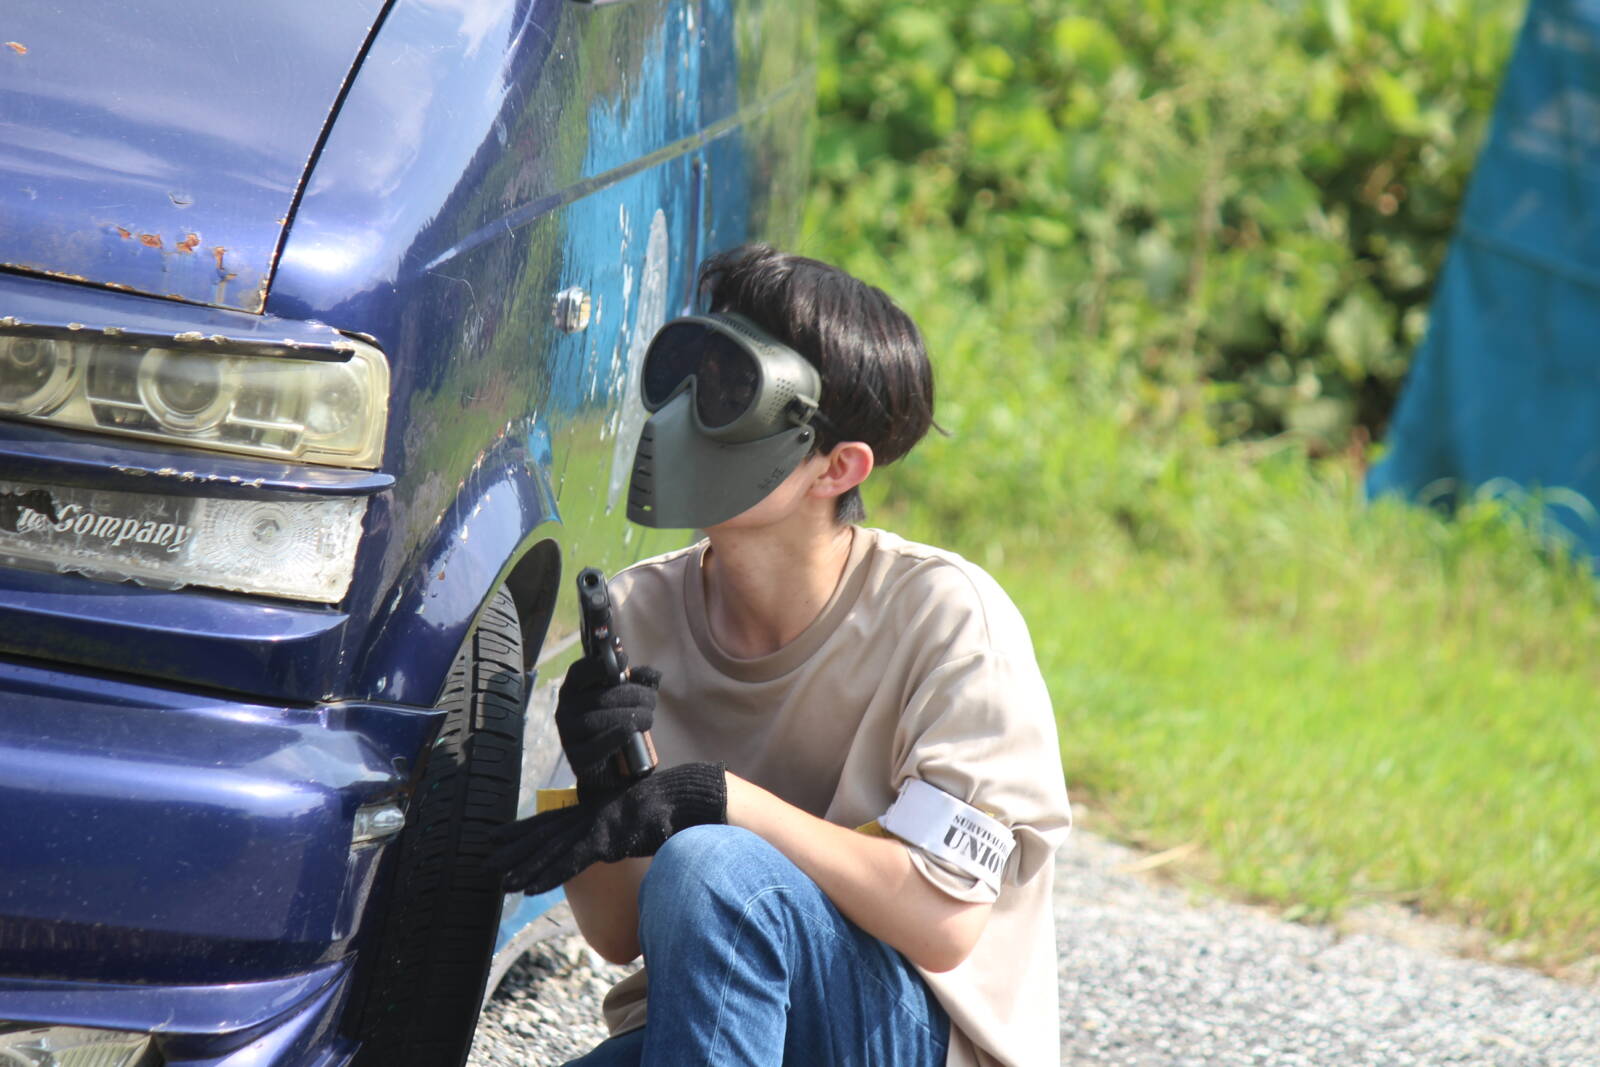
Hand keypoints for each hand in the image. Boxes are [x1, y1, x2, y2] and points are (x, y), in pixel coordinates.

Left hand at [489, 762, 726, 893]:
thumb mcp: (637, 818)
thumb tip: (612, 843)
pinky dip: (547, 875)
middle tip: (482, 862)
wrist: (690, 797)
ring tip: (499, 882)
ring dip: (522, 867)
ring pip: (551, 850)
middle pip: (543, 833)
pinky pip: (571, 862)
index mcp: (594, 809)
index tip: (496, 837)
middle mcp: (590, 815)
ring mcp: (597, 826)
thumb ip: (619, 829)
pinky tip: (528, 887)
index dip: (522, 829)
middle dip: (512, 849)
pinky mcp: (607, 840)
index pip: (550, 820)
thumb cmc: (669, 810)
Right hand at [556, 656, 660, 798]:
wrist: (612, 768)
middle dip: (632, 695)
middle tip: (651, 701)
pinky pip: (594, 747)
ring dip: (629, 716)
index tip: (624, 663)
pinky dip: (615, 737)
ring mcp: (568, 734)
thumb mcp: (629, 699)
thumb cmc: (616, 724)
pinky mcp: (576, 758)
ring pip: (597, 720)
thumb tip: (653, 674)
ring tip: (648, 719)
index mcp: (574, 690)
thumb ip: (639, 683)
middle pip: (599, 697)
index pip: (579, 671)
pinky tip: (630, 732)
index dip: (601, 665)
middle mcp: (565, 710)